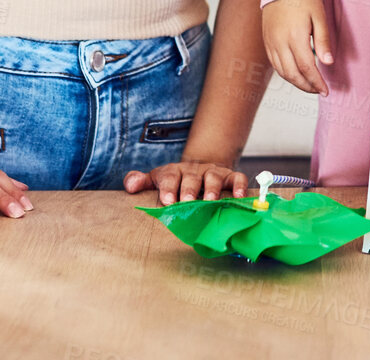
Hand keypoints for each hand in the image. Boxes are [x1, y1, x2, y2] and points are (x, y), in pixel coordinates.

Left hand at [123, 160, 247, 205]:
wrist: (200, 168)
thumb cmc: (176, 181)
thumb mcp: (157, 180)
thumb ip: (141, 182)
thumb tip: (130, 186)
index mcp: (174, 172)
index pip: (169, 176)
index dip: (168, 187)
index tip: (167, 200)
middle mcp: (194, 171)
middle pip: (191, 177)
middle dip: (188, 189)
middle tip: (186, 201)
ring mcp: (213, 172)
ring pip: (213, 177)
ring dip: (212, 188)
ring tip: (210, 201)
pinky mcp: (230, 177)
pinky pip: (237, 178)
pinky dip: (239, 186)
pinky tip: (239, 196)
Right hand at [262, 0, 332, 94]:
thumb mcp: (319, 16)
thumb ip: (323, 41)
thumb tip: (328, 62)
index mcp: (295, 36)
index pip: (306, 68)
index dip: (316, 82)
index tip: (325, 89)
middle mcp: (280, 42)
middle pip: (292, 74)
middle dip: (307, 86)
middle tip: (319, 90)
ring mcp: (271, 42)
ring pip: (282, 72)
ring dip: (296, 82)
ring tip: (309, 85)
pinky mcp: (266, 41)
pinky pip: (274, 64)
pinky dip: (285, 73)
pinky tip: (295, 74)